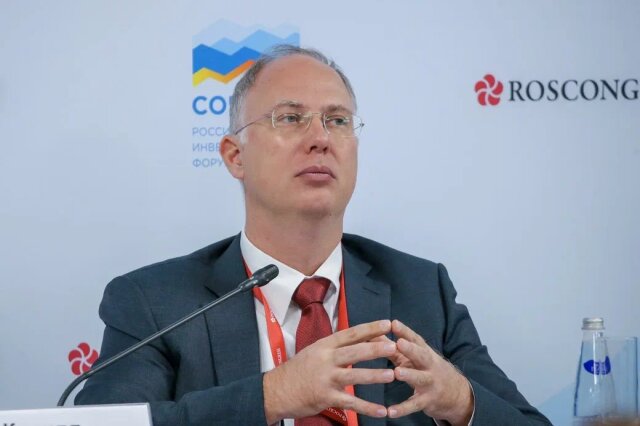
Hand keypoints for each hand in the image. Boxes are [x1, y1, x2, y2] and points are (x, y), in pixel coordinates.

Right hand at [263, 319, 395, 423]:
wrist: (276, 390)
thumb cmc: (297, 370)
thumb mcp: (314, 352)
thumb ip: (335, 348)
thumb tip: (360, 340)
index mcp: (325, 345)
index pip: (351, 333)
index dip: (370, 328)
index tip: (387, 324)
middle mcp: (326, 359)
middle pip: (355, 351)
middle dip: (376, 348)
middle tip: (394, 346)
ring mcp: (326, 378)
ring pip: (355, 376)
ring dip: (376, 376)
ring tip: (393, 375)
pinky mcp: (326, 397)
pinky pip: (351, 402)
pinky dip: (368, 408)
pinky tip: (382, 410)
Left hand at [386, 320, 473, 425]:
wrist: (456, 394)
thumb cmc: (428, 370)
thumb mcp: (414, 358)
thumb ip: (394, 348)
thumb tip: (373, 334)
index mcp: (424, 352)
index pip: (415, 339)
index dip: (405, 331)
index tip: (393, 323)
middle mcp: (430, 366)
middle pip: (421, 356)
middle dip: (411, 349)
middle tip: (398, 342)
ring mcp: (430, 383)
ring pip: (420, 378)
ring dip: (409, 375)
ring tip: (397, 373)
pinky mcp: (427, 401)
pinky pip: (414, 405)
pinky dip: (402, 409)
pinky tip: (390, 412)